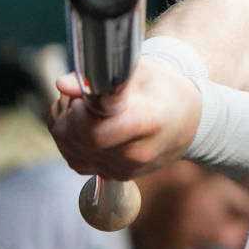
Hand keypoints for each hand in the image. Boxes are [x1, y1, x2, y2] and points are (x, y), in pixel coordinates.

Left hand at [47, 58, 202, 179]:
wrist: (186, 123)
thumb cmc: (164, 91)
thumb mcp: (140, 72)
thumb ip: (101, 75)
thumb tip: (62, 84)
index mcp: (148, 121)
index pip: (97, 126)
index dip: (80, 107)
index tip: (82, 93)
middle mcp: (137, 152)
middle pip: (81, 137)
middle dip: (71, 112)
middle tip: (82, 96)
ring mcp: (125, 168)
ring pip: (72, 149)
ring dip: (68, 125)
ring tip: (86, 108)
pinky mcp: (115, 176)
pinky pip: (76, 160)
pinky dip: (72, 141)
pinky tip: (86, 126)